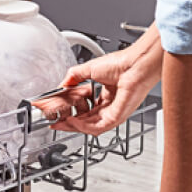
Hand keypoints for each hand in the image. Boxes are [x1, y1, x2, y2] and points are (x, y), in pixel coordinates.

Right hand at [45, 32, 164, 135]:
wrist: (135, 64)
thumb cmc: (122, 64)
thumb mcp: (90, 69)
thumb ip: (74, 77)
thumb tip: (62, 84)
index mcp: (106, 95)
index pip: (86, 110)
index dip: (72, 113)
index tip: (59, 114)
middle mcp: (110, 106)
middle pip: (86, 121)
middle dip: (69, 123)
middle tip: (56, 123)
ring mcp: (113, 113)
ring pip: (90, 127)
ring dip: (74, 126)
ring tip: (62, 123)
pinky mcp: (116, 118)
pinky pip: (97, 127)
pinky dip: (82, 126)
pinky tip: (72, 121)